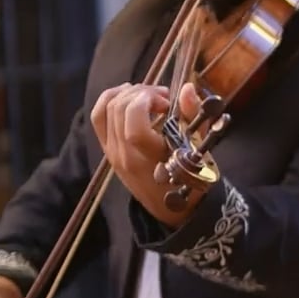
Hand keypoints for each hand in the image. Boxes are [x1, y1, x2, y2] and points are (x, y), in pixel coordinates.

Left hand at [91, 81, 204, 227]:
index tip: (167, 100)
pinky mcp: (107, 150)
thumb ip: (193, 118)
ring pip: (104, 110)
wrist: (172, 208)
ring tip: (147, 94)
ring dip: (127, 93)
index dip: (147, 102)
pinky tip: (129, 96)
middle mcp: (123, 155)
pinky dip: (111, 100)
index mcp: (148, 159)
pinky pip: (99, 118)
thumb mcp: (200, 151)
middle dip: (141, 92)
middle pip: (118, 110)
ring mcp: (112, 152)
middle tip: (162, 95)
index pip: (134, 124)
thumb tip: (187, 89)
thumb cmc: (191, 180)